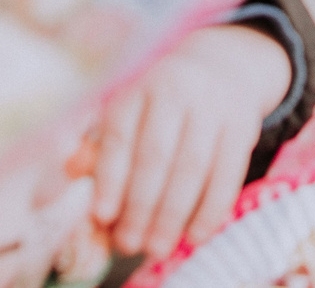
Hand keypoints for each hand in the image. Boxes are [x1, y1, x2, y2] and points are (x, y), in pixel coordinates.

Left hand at [83, 24, 291, 259]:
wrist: (223, 67)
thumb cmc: (162, 105)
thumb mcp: (130, 112)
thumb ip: (101, 145)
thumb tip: (72, 170)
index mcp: (139, 89)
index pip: (120, 135)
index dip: (110, 179)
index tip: (102, 217)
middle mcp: (175, 90)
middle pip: (155, 155)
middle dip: (140, 207)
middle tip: (129, 244)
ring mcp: (212, 106)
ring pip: (192, 166)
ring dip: (172, 215)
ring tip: (157, 248)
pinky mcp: (242, 124)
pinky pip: (227, 173)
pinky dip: (211, 209)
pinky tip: (195, 234)